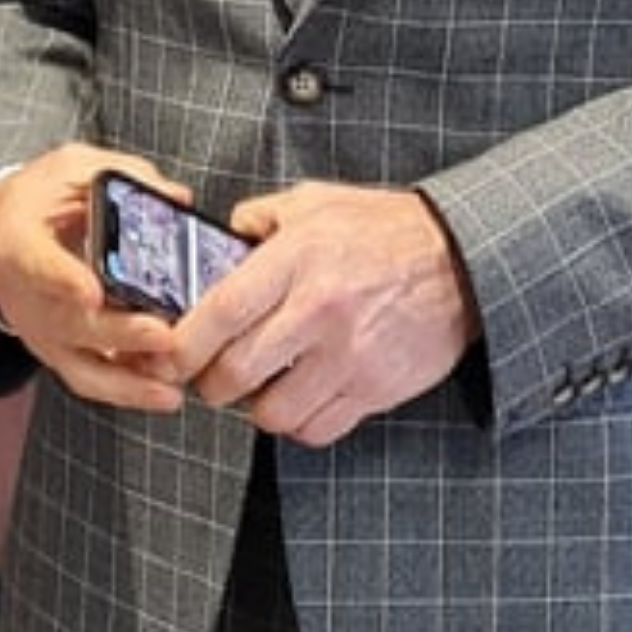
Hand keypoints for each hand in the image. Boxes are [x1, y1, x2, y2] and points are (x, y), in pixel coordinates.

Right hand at [0, 144, 184, 411]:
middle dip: (119, 334)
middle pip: (69, 324)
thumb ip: (123, 176)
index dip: (62, 279)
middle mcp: (24, 296)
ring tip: (168, 390)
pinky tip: (163, 394)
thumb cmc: (36, 198)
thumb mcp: (71, 167)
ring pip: (78, 367)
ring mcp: (40, 330)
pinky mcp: (56, 350)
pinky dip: (124, 391)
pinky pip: (89, 380)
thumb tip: (177, 197)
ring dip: (125, 383)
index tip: (90, 291)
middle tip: (163, 336)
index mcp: (18, 240)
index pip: (36, 263)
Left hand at [165, 182, 480, 446]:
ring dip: (256, 406)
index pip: (218, 314)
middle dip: (211, 383)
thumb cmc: (388, 230)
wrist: (463, 259)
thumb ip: (261, 218)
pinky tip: (301, 395)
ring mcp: (348, 356)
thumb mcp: (319, 202)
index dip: (181, 345)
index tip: (168, 354)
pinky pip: (315, 429)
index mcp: (298, 259)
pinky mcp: (374, 388)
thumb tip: (220, 238)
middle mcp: (319, 311)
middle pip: (234, 374)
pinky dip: (299, 422)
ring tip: (263, 384)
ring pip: (271, 413)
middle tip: (213, 374)